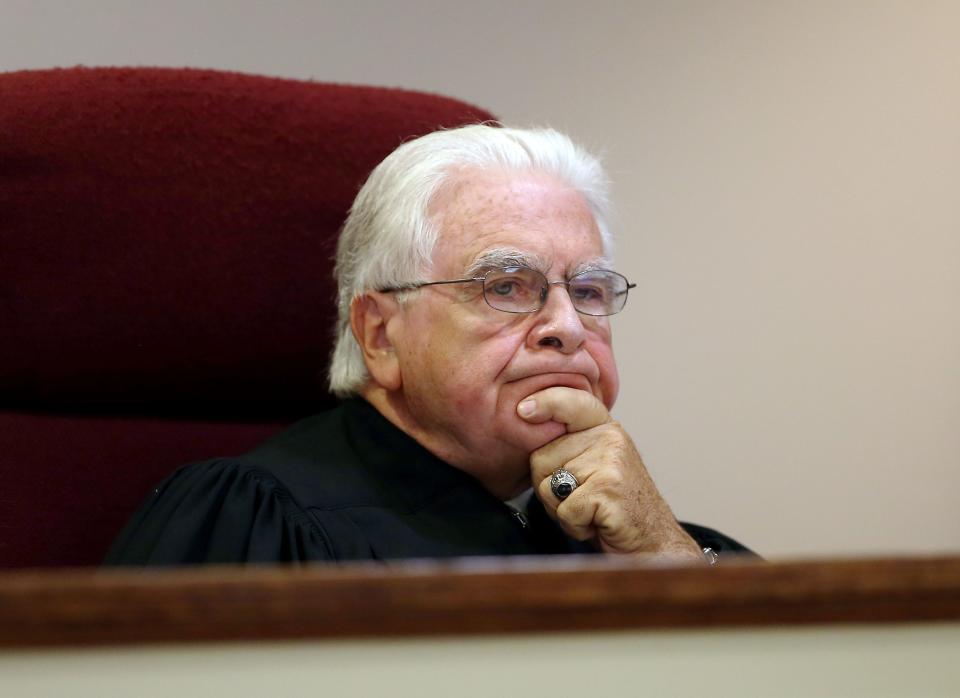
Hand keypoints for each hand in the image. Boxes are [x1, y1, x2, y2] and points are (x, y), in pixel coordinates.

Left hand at [518, 387, 702, 560]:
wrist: (654, 543)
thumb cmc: (615, 508)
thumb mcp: (595, 466)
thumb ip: (570, 447)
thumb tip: (527, 424)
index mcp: (605, 428)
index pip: (571, 403)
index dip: (546, 402)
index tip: (524, 409)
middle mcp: (610, 438)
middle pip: (540, 457)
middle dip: (549, 488)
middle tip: (581, 500)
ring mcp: (610, 461)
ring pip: (547, 486)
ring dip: (561, 510)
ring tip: (591, 511)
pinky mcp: (608, 487)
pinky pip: (564, 510)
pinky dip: (575, 526)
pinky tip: (597, 523)